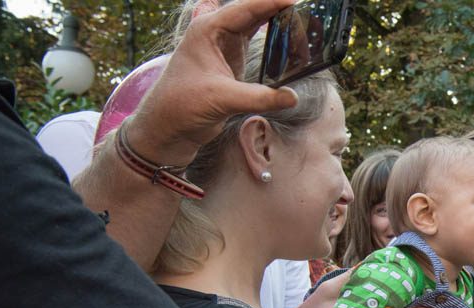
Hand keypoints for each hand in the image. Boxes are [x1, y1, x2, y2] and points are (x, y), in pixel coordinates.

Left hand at [127, 0, 300, 165]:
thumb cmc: (181, 106)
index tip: (297, 1)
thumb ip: (260, 97)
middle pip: (253, 13)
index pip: (246, 7)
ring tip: (303, 32)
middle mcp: (215, 34)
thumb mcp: (223, 99)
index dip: (272, 1)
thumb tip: (293, 97)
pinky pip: (257, 48)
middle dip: (279, 12)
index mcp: (207, 30)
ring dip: (278, 29)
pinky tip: (290, 52)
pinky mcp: (230, 66)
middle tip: (306, 15)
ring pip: (256, 28)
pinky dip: (274, 48)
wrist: (166, 128)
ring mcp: (223, 49)